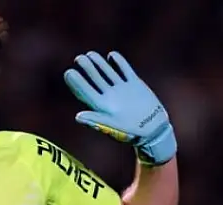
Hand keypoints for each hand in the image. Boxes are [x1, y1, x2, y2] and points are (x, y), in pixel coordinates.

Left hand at [63, 51, 176, 165]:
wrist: (154, 130)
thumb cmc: (130, 132)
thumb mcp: (111, 126)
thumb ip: (95, 120)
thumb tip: (77, 116)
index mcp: (101, 106)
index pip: (85, 91)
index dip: (76, 82)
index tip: (68, 72)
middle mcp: (109, 96)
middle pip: (94, 79)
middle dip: (86, 68)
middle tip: (78, 58)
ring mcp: (122, 89)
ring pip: (107, 73)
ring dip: (99, 63)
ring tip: (90, 54)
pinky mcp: (135, 85)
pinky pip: (125, 71)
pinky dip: (119, 63)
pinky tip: (111, 56)